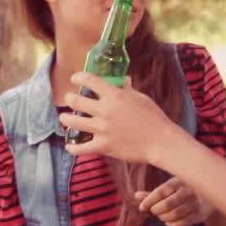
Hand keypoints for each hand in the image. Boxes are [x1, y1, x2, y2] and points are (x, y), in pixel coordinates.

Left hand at [60, 73, 180, 164]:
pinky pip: (82, 148)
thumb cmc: (154, 118)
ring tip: (64, 118)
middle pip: (77, 101)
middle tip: (69, 99)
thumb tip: (123, 79)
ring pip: (74, 122)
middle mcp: (105, 111)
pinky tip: (69, 146)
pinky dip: (73, 148)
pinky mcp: (104, 146)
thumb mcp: (141, 98)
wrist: (161, 141)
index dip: (79, 77)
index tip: (75, 79)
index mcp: (115, 96)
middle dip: (69, 98)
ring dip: (66, 119)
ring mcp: (103, 129)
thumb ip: (128, 89)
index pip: (90, 80)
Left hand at [135, 177, 214, 225]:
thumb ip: (153, 193)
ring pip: (174, 215)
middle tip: (153, 210)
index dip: (149, 201)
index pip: (160, 192)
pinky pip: (181, 224)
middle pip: (167, 205)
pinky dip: (171, 224)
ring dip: (163, 218)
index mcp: (178, 181)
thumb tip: (136, 196)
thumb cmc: (184, 189)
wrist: (212, 192)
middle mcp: (188, 192)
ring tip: (161, 215)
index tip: (142, 207)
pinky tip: (169, 221)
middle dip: (156, 210)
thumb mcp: (170, 187)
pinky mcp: (200, 215)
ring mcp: (195, 204)